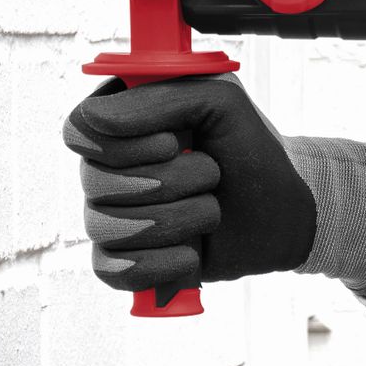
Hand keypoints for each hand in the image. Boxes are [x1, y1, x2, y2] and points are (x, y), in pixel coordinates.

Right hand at [62, 75, 365, 295]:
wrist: (283, 211)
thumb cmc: (251, 149)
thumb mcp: (221, 102)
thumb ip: (162, 94)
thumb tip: (95, 120)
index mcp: (122, 119)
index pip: (82, 131)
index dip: (125, 143)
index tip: (172, 142)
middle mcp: (108, 166)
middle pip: (95, 182)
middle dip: (168, 183)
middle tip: (210, 175)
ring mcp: (112, 215)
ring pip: (107, 227)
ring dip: (176, 221)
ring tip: (211, 212)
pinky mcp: (125, 259)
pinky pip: (111, 270)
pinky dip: (158, 265)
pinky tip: (191, 255)